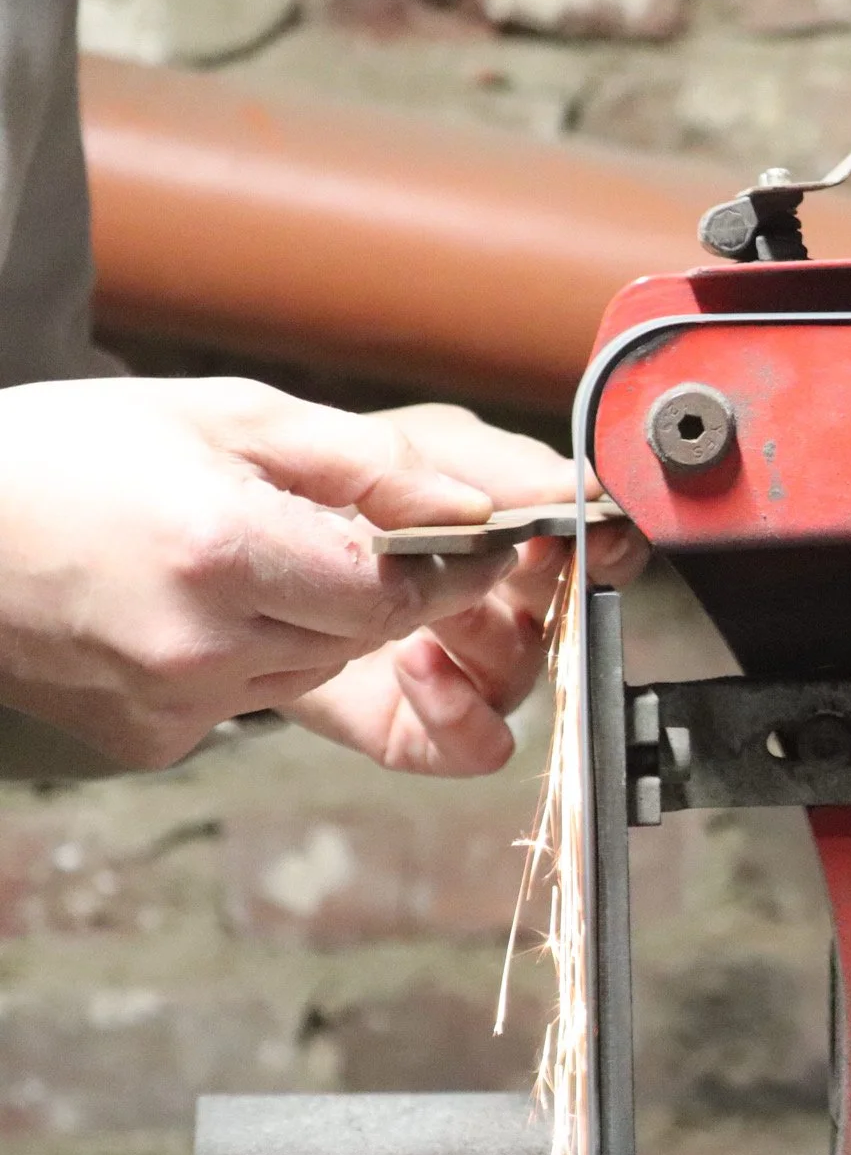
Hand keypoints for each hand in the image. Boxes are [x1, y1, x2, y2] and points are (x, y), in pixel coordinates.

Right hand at [0, 377, 515, 767]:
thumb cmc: (66, 452)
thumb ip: (362, 461)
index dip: (452, 570)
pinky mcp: (152, 739)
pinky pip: (245, 699)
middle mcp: (202, 644)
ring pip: (312, 668)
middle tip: (334, 533)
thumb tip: (470, 504)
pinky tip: (178, 605)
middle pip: (363, 634)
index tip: (480, 543)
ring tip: (233, 557)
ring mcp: (174, 702)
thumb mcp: (223, 415)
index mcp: (222, 551)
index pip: (397, 591)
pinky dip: (244, 655)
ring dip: (309, 620)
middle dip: (374, 587)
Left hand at [279, 404, 647, 775]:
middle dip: (547, 587)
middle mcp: (492, 600)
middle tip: (513, 556)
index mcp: (501, 526)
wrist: (183, 546)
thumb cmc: (281, 481)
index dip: (606, 541)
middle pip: (568, 613)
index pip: (592, 544)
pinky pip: (472, 745)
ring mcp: (454, 666)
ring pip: (521, 672)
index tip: (594, 527)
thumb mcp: (376, 439)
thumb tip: (568, 488)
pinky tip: (415, 663)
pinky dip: (459, 712)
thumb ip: (472, 458)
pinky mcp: (408, 722)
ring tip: (431, 599)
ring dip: (485, 633)